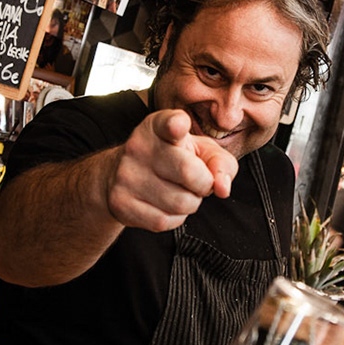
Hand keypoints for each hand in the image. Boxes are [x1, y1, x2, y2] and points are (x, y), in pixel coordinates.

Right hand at [105, 109, 236, 230]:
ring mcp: (126, 176)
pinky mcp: (121, 203)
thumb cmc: (171, 159)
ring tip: (179, 191)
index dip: (177, 125)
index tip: (179, 125)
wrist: (120, 176)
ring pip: (181, 203)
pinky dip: (174, 218)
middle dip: (204, 184)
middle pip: (189, 172)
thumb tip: (223, 187)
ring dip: (191, 203)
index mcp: (159, 126)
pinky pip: (164, 221)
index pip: (170, 123)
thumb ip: (221, 163)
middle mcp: (139, 147)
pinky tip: (165, 204)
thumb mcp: (199, 151)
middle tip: (197, 181)